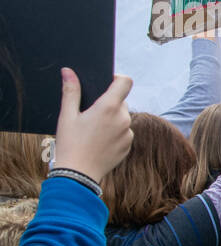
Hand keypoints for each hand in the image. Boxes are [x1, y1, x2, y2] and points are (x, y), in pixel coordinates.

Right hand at [52, 69, 133, 183]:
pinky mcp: (128, 146)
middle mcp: (123, 119)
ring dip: (112, 119)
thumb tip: (68, 71)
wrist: (78, 174)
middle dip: (108, 103)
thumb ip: (71, 91)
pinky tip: (99, 141)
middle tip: (90, 112)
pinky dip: (114, 133)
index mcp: (109, 107)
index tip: (106, 82)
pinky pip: (124, 133)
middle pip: (121, 101)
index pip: (125, 82)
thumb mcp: (67, 115)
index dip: (117, 78)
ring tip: (93, 129)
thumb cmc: (70, 143)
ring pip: (122, 118)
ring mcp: (128, 133)